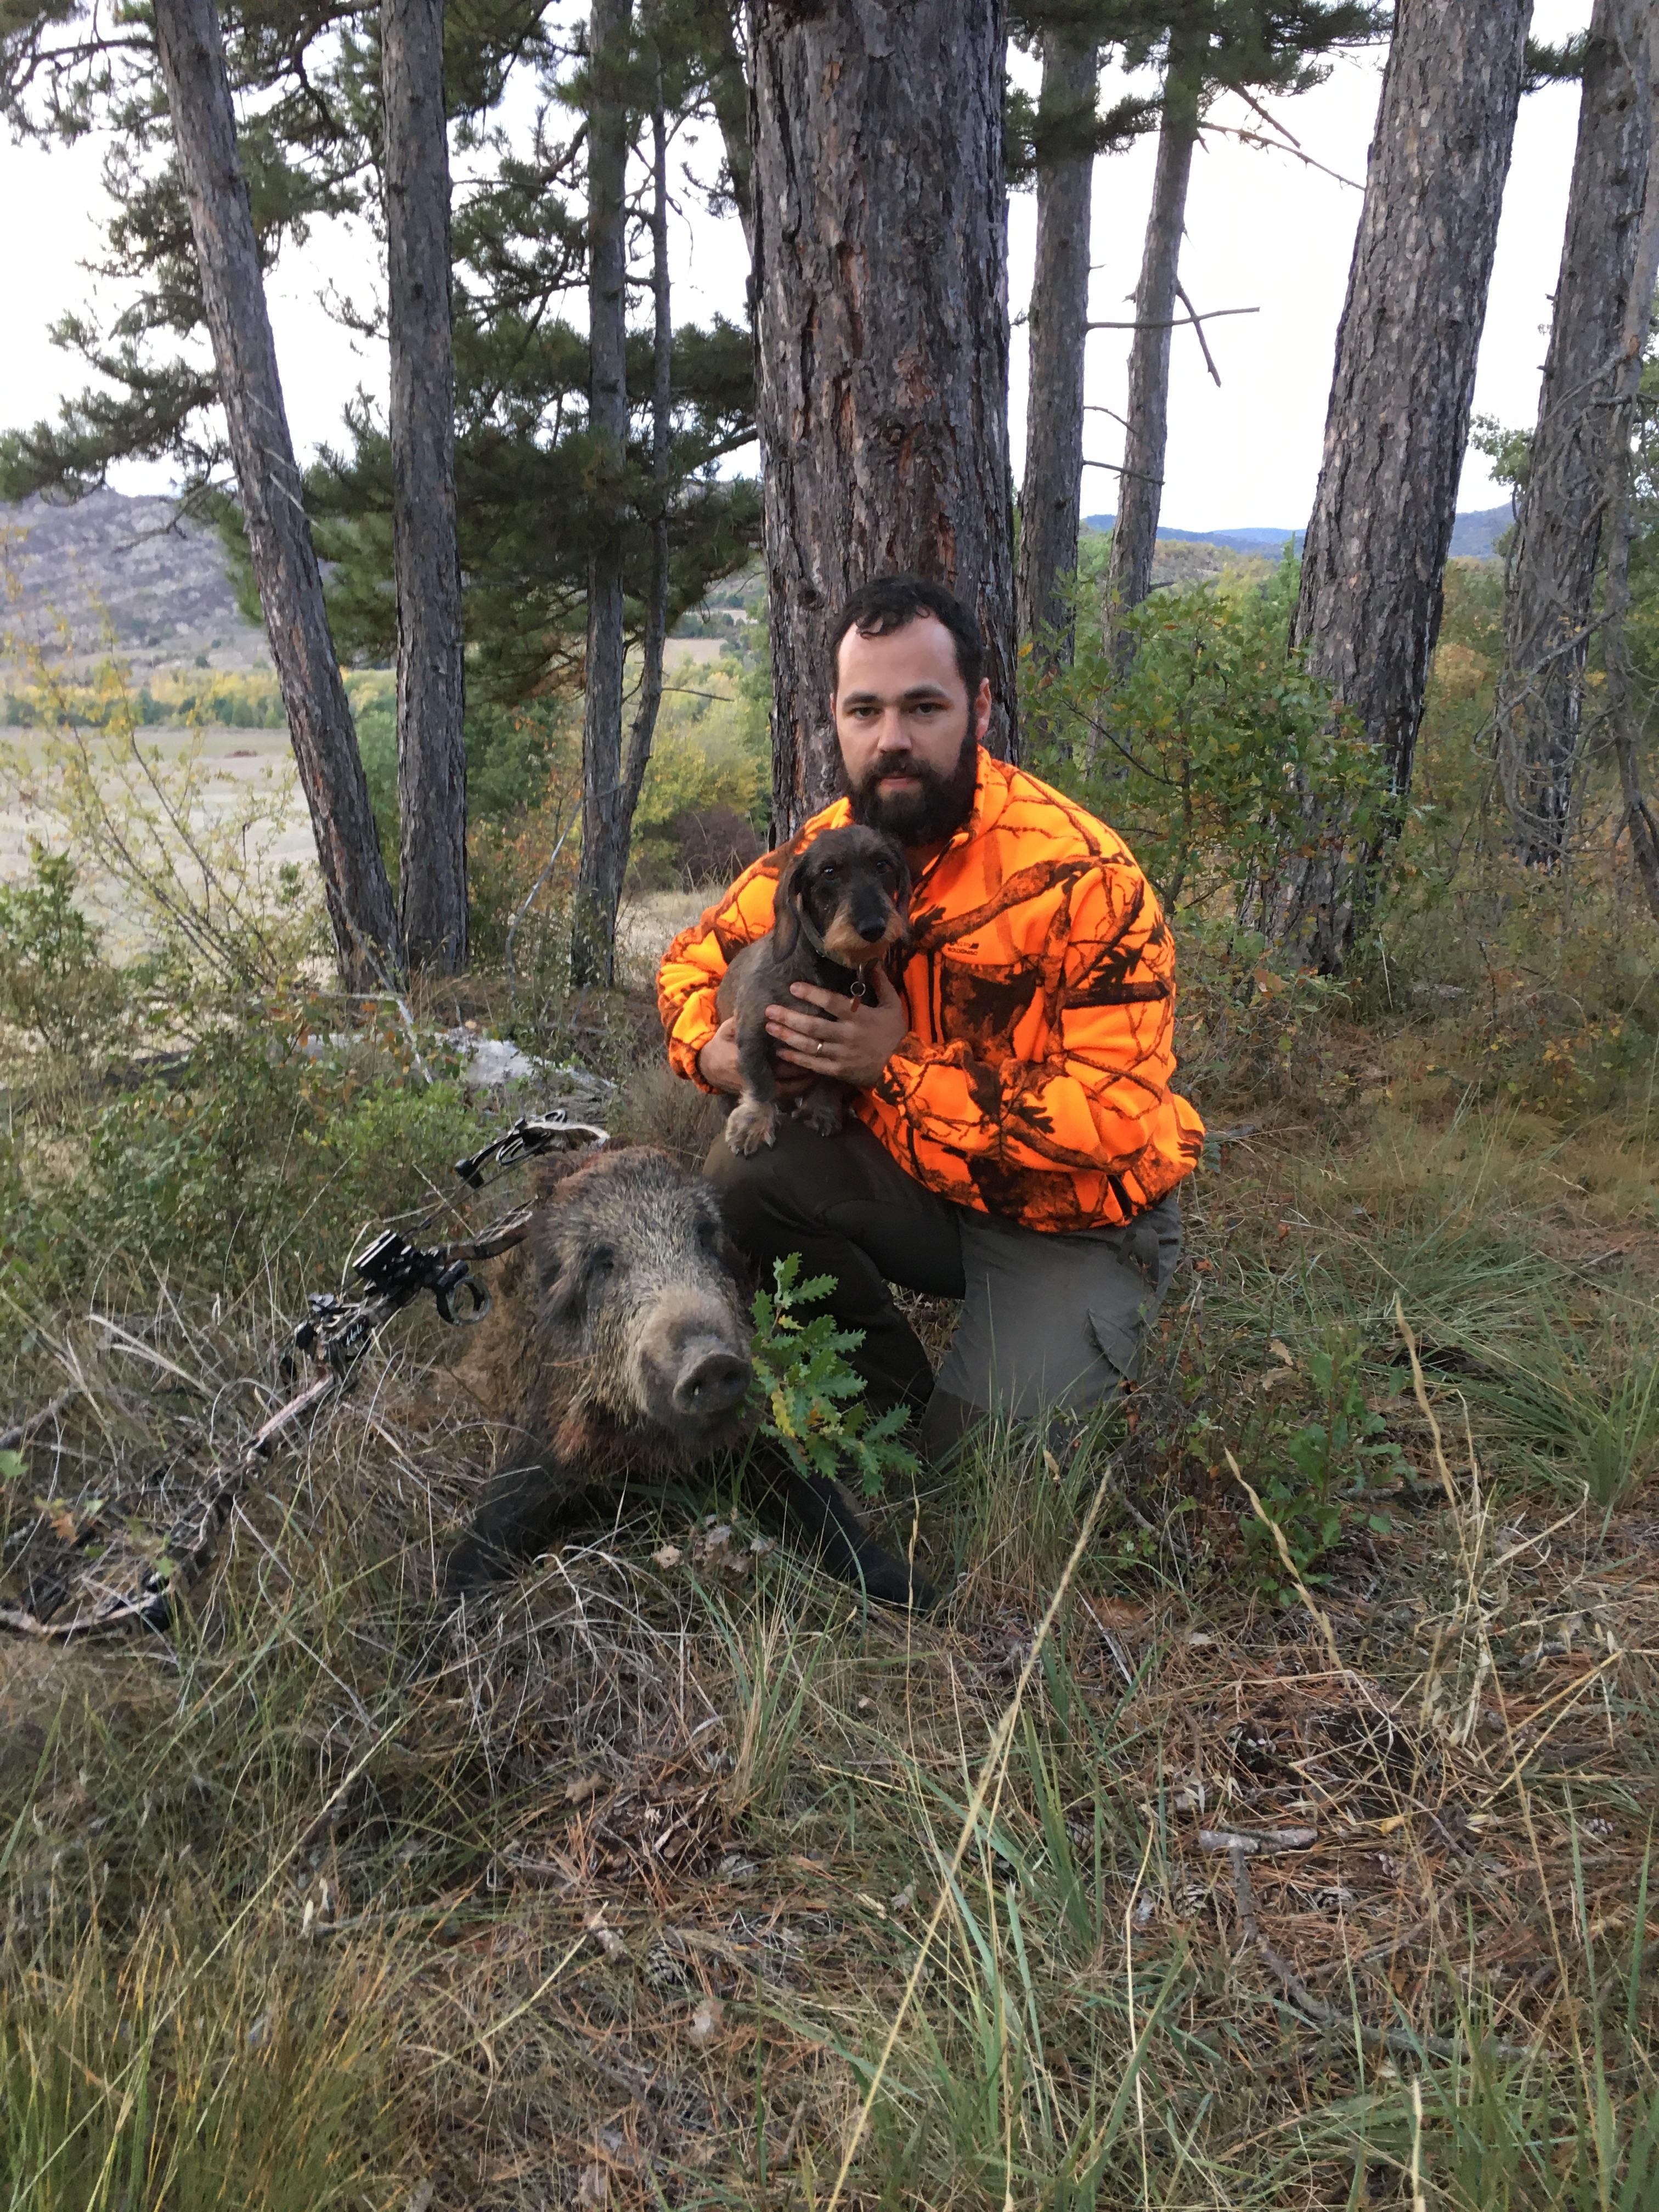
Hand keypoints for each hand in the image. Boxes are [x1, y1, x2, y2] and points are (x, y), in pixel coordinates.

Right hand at [696, 1016, 812, 1097]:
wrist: (708, 1068)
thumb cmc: (721, 1044)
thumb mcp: (729, 1028)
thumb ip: (744, 1020)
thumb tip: (763, 1007)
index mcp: (742, 1058)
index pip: (771, 1056)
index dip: (791, 1050)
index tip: (807, 1040)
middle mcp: (751, 1076)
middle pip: (783, 1072)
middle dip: (803, 1063)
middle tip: (821, 1052)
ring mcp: (757, 1087)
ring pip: (786, 1087)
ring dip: (804, 1079)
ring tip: (820, 1067)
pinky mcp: (760, 1094)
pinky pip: (783, 1095)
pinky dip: (797, 1089)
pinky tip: (809, 1080)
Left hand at [765, 966, 907, 1088]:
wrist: (902, 1068)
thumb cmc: (895, 1035)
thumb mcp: (893, 1006)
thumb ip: (881, 984)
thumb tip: (871, 962)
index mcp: (860, 1017)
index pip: (832, 1003)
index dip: (811, 994)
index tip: (793, 987)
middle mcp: (847, 1035)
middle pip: (813, 1026)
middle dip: (788, 1017)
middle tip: (769, 1010)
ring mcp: (841, 1055)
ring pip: (809, 1045)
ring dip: (787, 1036)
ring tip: (769, 1027)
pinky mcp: (837, 1070)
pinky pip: (813, 1065)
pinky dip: (796, 1058)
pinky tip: (781, 1051)